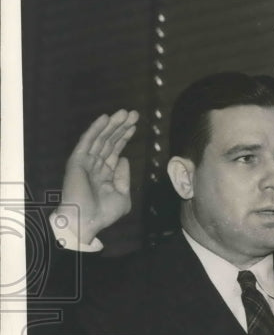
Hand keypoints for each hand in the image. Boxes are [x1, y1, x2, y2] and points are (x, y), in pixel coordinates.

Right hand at [58, 109, 138, 243]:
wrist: (86, 222)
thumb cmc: (103, 214)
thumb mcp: (122, 197)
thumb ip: (124, 178)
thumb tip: (123, 158)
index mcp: (105, 174)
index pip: (115, 150)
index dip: (125, 137)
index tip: (135, 125)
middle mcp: (95, 165)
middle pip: (109, 141)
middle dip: (121, 127)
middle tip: (133, 113)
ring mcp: (85, 162)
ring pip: (100, 138)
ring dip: (112, 124)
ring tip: (124, 112)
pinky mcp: (77, 161)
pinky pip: (87, 141)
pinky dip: (95, 129)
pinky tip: (105, 118)